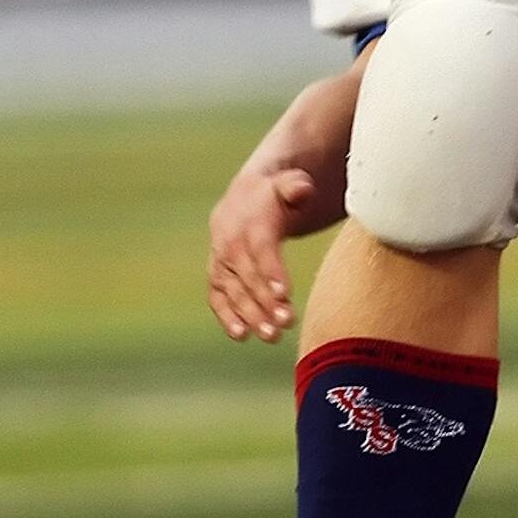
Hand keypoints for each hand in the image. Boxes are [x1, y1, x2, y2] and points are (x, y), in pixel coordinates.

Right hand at [207, 169, 316, 342]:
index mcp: (250, 220)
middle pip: (247, 275)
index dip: (271, 270)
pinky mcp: (217, 274)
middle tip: (286, 323)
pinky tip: (241, 335)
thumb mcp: (289, 182)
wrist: (247, 195)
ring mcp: (220, 259)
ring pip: (233, 291)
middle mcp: (230, 241)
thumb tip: (300, 189)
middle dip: (265, 301)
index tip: (285, 293)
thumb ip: (296, 186)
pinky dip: (226, 316)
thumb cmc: (277, 194)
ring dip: (250, 315)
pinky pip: (217, 297)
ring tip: (272, 335)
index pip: (260, 248)